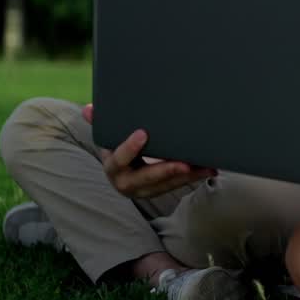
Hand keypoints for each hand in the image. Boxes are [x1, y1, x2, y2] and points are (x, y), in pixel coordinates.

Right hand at [81, 103, 213, 198]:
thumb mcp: (109, 136)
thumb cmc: (118, 147)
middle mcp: (127, 183)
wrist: (122, 172)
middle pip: (147, 179)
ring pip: (167, 185)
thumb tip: (88, 108)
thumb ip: (101, 122)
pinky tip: (210, 169)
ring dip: (188, 177)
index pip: (119, 159)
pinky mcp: (161, 191)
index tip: (143, 133)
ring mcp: (145, 190)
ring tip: (205, 167)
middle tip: (184, 164)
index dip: (129, 148)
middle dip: (166, 171)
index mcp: (113, 167)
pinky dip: (195, 178)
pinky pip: (178, 186)